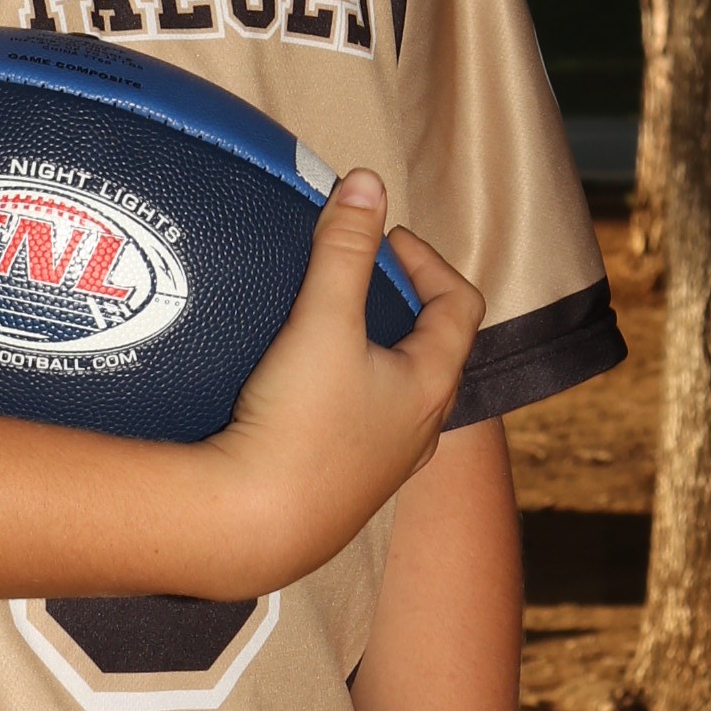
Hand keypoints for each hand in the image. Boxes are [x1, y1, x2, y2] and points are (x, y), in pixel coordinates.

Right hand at [195, 173, 480, 593]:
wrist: (250, 528)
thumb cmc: (298, 427)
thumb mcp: (322, 324)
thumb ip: (343, 250)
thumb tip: (367, 182)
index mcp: (432, 386)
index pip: (461, 306)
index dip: (428, 261)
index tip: (383, 240)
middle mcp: (421, 431)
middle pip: (433, 350)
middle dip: (399, 306)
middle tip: (355, 277)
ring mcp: (385, 468)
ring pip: (399, 395)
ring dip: (373, 354)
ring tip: (325, 329)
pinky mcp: (345, 491)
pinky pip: (362, 429)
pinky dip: (346, 395)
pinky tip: (299, 393)